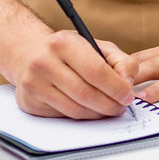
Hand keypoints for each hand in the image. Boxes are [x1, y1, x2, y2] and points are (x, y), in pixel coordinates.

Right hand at [12, 32, 138, 119]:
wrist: (31, 55)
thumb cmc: (69, 51)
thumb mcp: (96, 46)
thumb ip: (121, 61)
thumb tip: (128, 83)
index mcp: (62, 43)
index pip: (96, 71)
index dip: (117, 87)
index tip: (128, 95)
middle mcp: (44, 62)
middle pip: (86, 94)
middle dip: (110, 105)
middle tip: (121, 106)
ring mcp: (34, 84)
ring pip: (75, 110)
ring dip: (97, 114)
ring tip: (108, 108)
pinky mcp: (30, 102)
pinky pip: (63, 116)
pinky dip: (82, 116)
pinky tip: (89, 109)